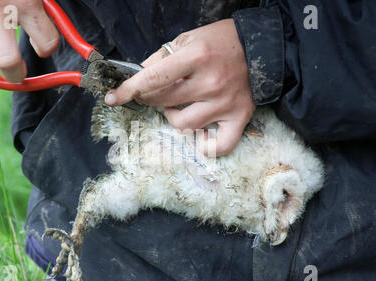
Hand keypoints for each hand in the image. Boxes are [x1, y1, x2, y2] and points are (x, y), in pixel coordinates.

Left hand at [105, 19, 255, 156]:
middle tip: (151, 94)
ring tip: (177, 106)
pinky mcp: (239, 117)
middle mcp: (210, 83)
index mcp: (196, 57)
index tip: (112, 98)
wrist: (262, 47)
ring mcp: (225, 104)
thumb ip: (161, 57)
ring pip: (183, 125)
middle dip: (149, 99)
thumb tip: (139, 75)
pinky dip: (206, 146)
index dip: (128, 90)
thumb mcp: (188, 38)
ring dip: (172, 116)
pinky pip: (219, 146)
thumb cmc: (222, 41)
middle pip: (163, 102)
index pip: (152, 79)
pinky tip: (199, 135)